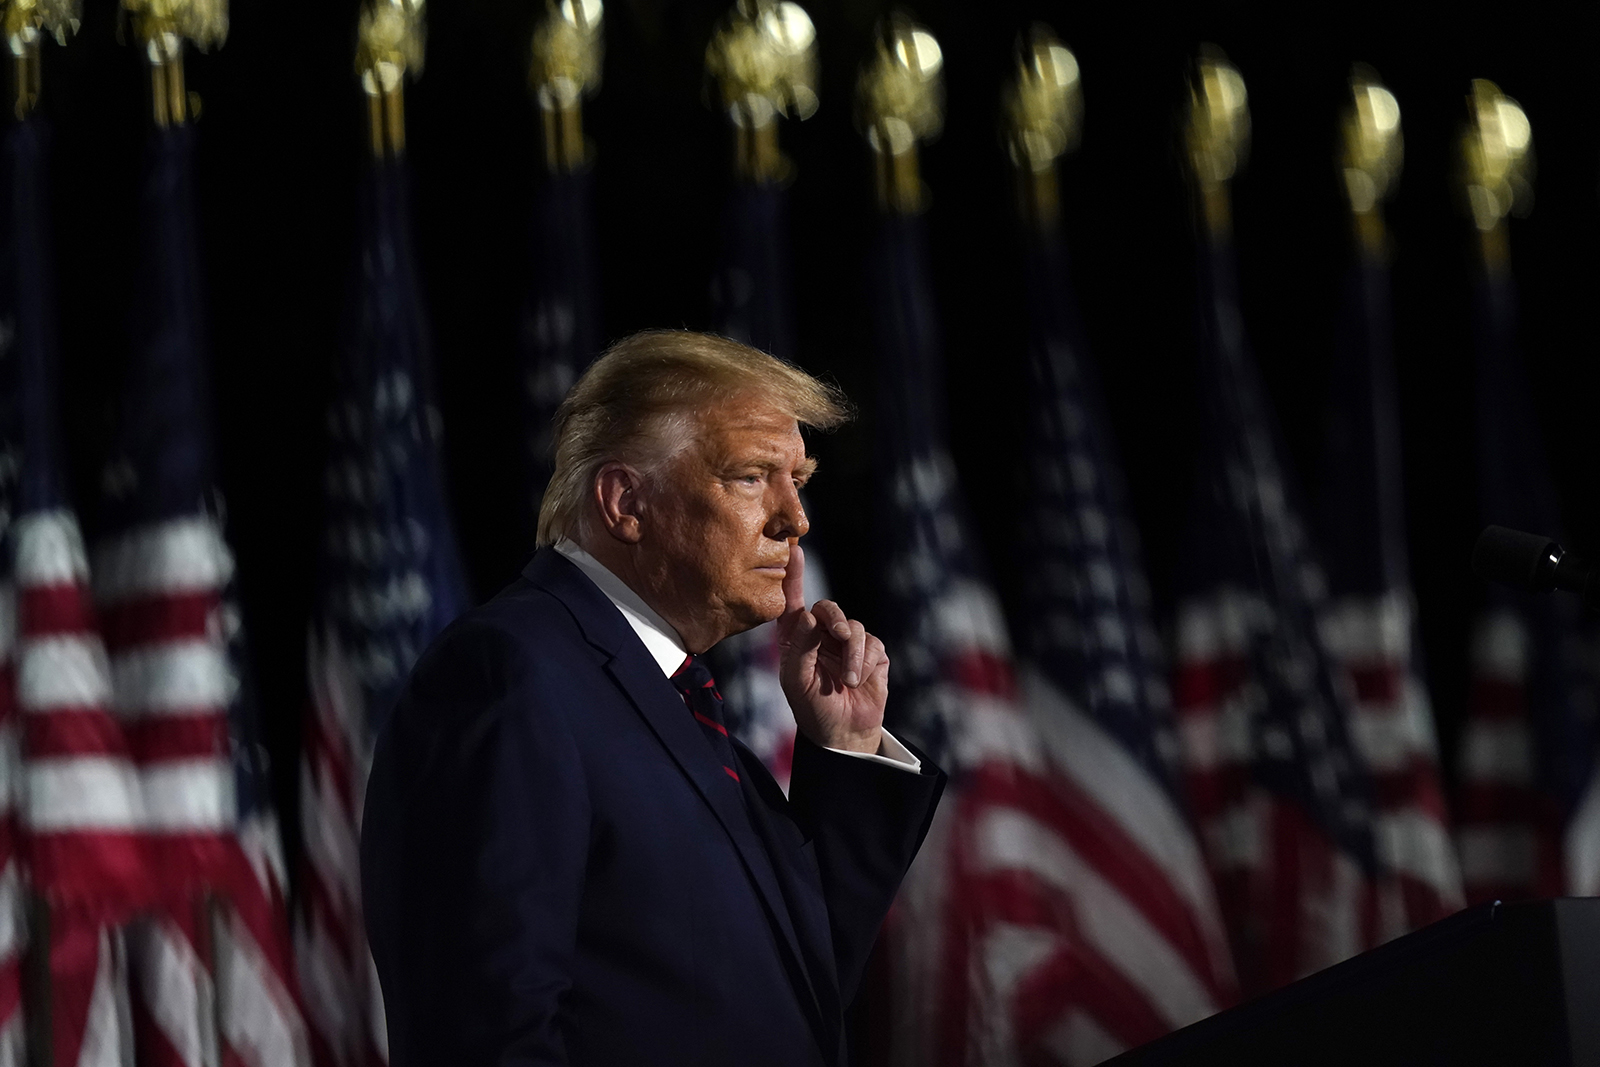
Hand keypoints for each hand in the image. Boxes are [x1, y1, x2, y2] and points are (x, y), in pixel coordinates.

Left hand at [775, 543, 888, 753]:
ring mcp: (848, 643)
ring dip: (852, 654)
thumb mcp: (797, 680)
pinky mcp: (872, 654)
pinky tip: (858, 680)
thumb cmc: (812, 708)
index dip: (794, 575)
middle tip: (838, 633)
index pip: (793, 601)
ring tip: (848, 679)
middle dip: (835, 618)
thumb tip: (810, 615)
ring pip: (854, 627)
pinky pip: (872, 645)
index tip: (794, 549)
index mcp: (797, 638)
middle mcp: (822, 635)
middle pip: (829, 608)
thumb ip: (801, 647)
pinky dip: (865, 663)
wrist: (842, 734)